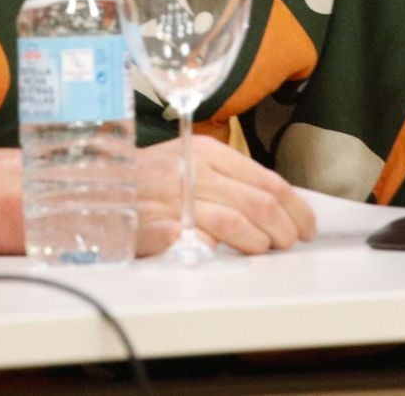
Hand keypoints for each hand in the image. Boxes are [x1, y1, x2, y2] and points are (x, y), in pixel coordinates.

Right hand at [134, 134, 316, 255]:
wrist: (97, 186)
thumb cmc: (151, 179)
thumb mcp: (193, 164)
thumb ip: (231, 179)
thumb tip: (278, 205)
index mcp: (209, 152)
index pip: (268, 181)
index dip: (297, 208)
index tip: (307, 226)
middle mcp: (194, 171)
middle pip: (259, 203)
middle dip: (284, 229)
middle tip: (288, 243)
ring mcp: (174, 197)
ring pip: (234, 221)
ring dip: (256, 242)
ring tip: (261, 250)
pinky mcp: (155, 223)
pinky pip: (193, 238)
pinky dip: (212, 247)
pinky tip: (221, 252)